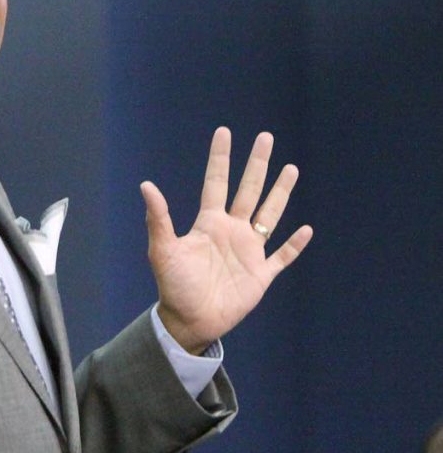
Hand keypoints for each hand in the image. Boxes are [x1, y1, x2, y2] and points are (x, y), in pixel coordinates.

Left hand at [141, 127, 312, 353]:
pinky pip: (282, 256)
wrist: (189, 321)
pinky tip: (306, 229)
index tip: (224, 132)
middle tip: (266, 137)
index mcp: (208, 223)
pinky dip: (294, 245)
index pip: (216, 182)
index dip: (220, 158)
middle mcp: (231, 231)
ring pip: (270, 215)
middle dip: (257, 165)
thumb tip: (146, 185)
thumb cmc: (173, 286)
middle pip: (248, 190)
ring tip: (291, 169)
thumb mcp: (162, 251)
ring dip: (281, 193)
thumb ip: (158, 219)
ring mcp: (248, 252)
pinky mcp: (260, 275)